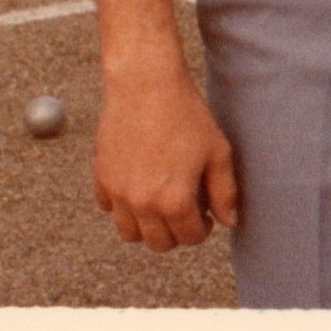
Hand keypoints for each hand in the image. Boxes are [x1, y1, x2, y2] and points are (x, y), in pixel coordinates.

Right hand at [94, 60, 238, 251]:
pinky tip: (141, 185)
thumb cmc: (186, 116)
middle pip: (158, 243)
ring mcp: (117, 192)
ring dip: (148, 226)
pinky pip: (110, 208)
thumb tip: (229, 221)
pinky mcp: (101, 177)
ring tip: (163, 203)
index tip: (207, 215)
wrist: (145, 86)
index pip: (190, 238)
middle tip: (188, 211)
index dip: (204, 229)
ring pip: (129, 233)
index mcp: (174, 201)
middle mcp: (142, 203)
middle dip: (177, 233)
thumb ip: (225, 192)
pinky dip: (124, 206)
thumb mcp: (218, 152)